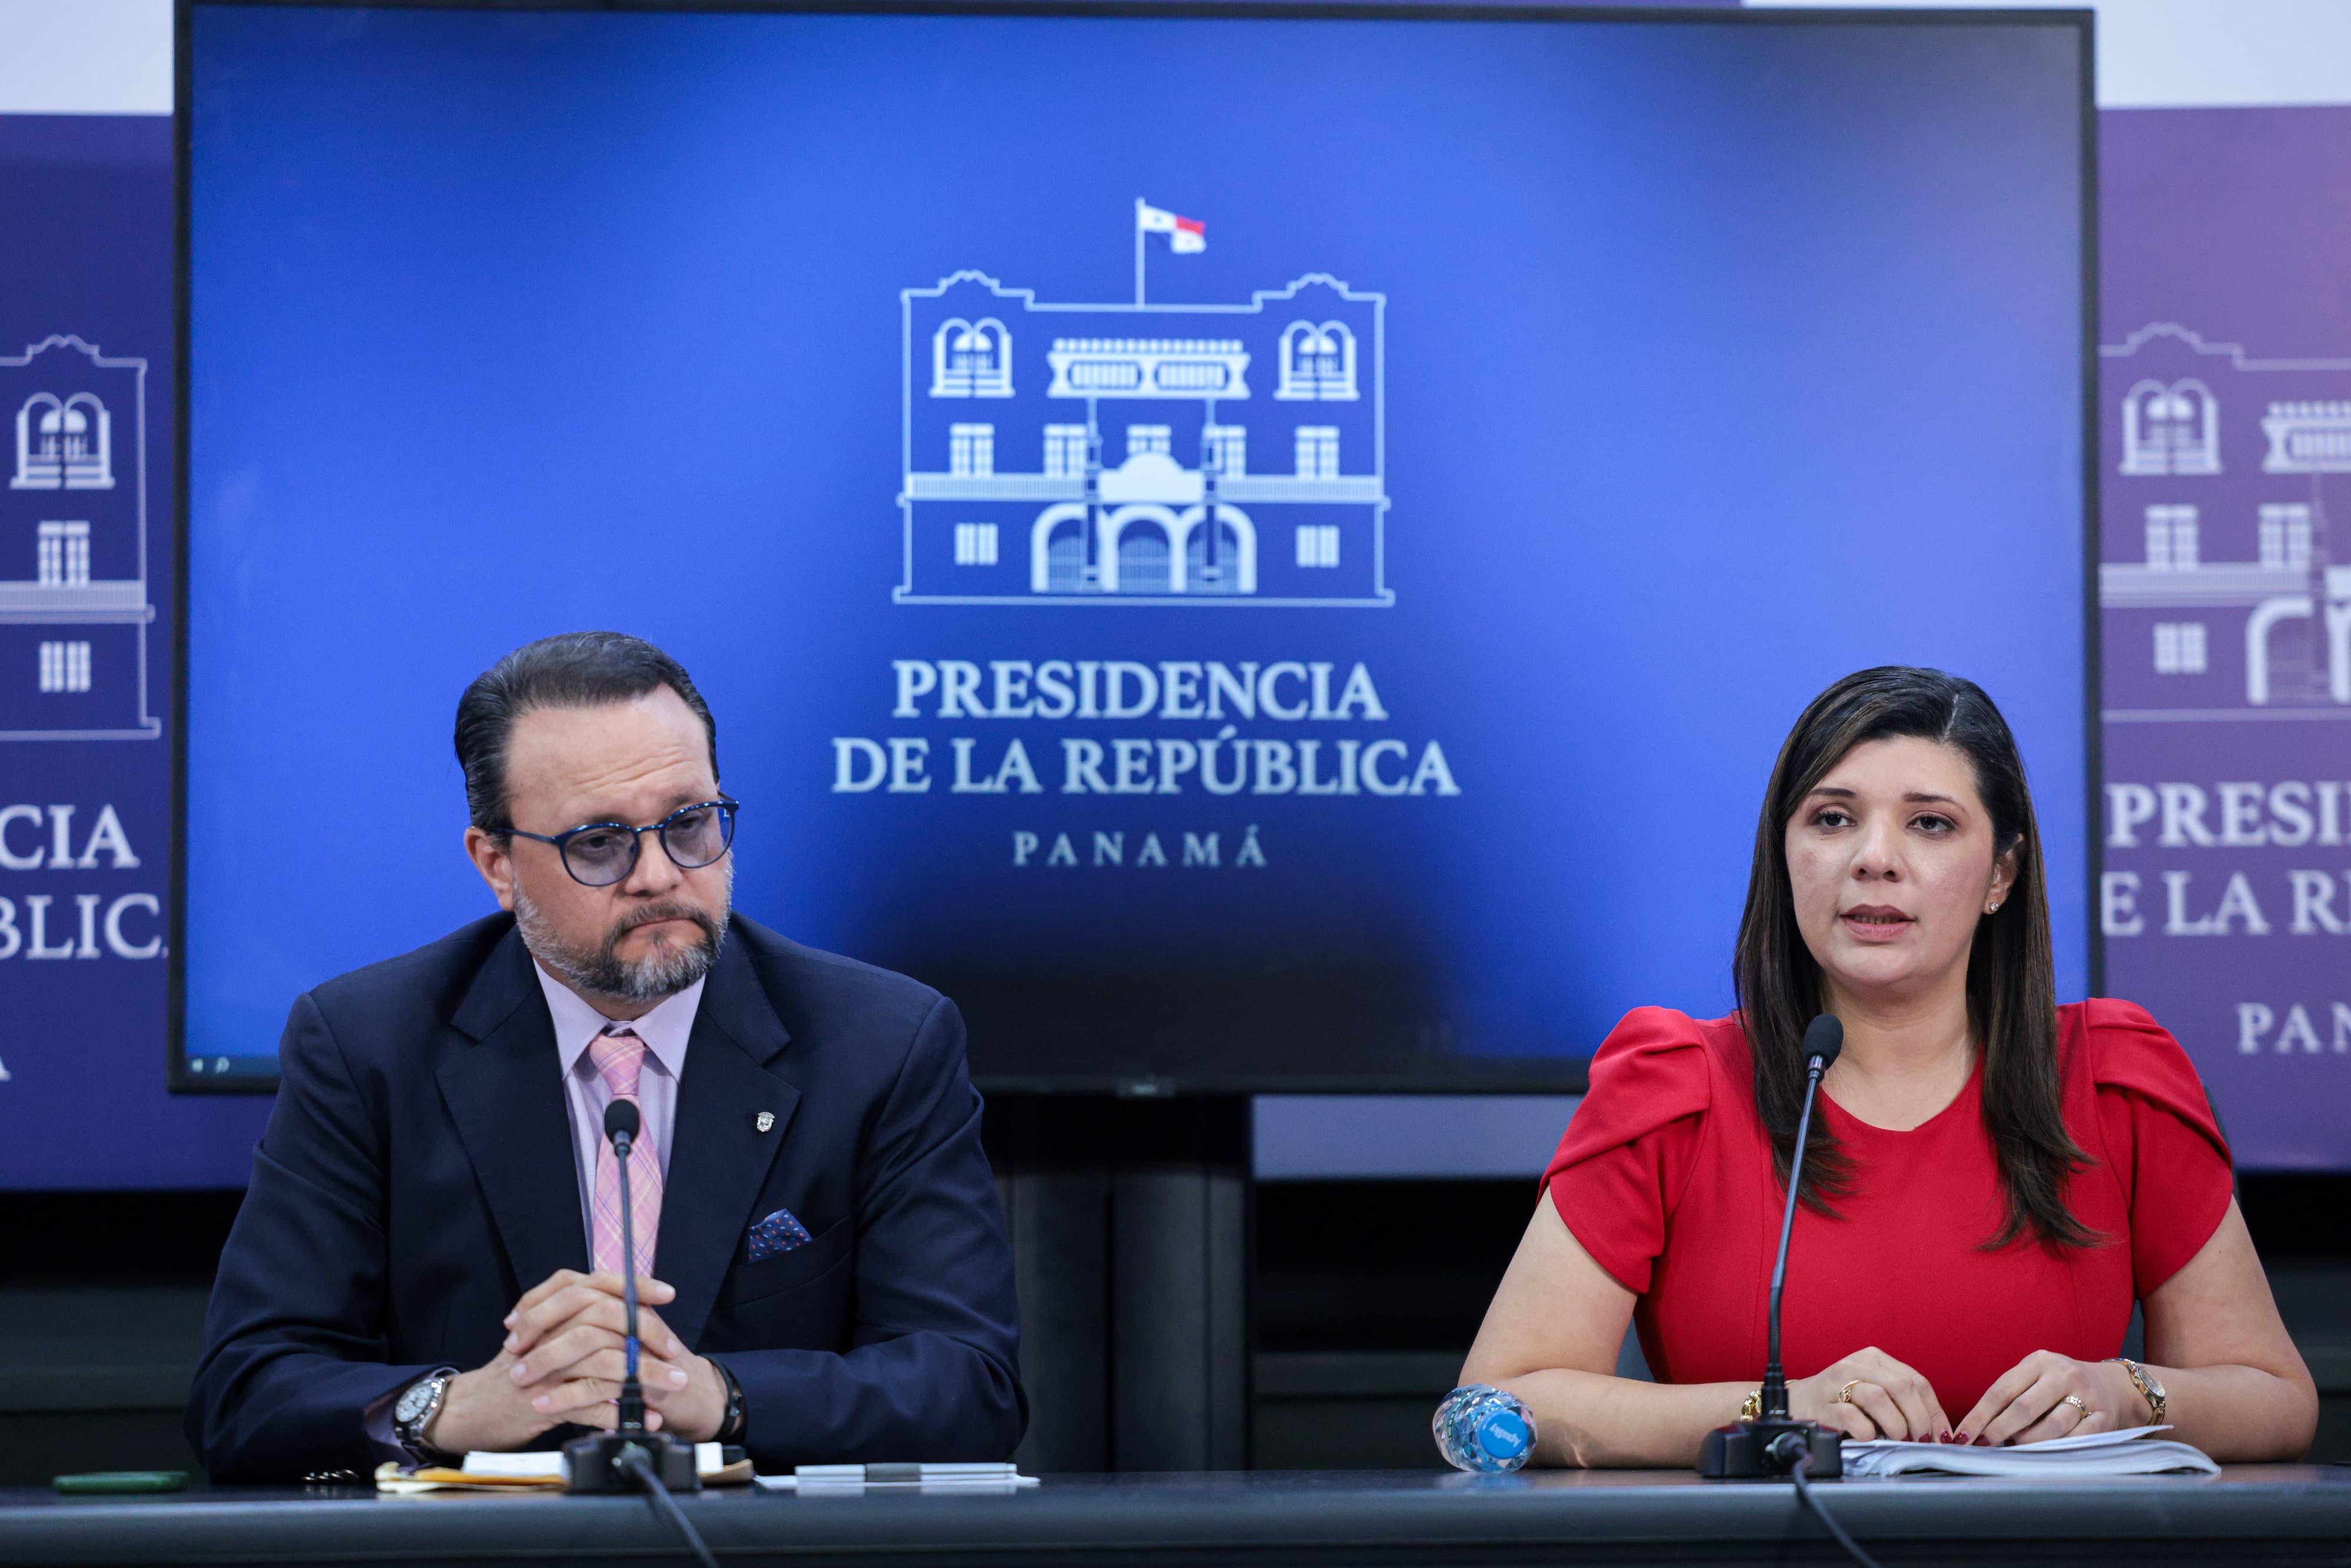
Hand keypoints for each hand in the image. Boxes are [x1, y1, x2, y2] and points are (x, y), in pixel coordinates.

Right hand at [422, 1269, 689, 1453]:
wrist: (469, 1409)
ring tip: (673, 1387)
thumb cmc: (515, 1372)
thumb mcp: (544, 1336)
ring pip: (604, 1363)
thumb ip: (577, 1320)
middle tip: (676, 1353)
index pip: (597, 1284)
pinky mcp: (540, 1402)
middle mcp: (548, 1332)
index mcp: (551, 1312)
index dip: (634, 1287)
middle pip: (606, 1319)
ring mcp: (545, 1367)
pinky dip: (619, 1412)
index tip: (667, 1294)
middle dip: (649, 1335)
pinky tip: (644, 1419)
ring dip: (645, 1376)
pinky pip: (588, 1405)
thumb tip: (627, 1311)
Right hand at [1790, 1347, 1950, 1442]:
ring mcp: (1836, 1383)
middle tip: (1919, 1440)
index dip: (1934, 1411)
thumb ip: (1901, 1402)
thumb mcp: (1873, 1390)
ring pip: (1878, 1398)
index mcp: (1873, 1359)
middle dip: (1918, 1419)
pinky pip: (1851, 1417)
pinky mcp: (1822, 1404)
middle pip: (1902, 1387)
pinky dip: (1867, 1432)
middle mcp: (1856, 1365)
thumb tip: (1938, 1430)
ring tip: (1896, 1439)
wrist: (1797, 1404)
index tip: (1939, 1435)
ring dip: (1895, 1425)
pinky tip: (1868, 1437)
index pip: (1916, 1381)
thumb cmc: (1842, 1401)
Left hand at [1956, 1351, 2146, 1447]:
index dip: (1979, 1416)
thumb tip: (1977, 1429)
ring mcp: (2086, 1395)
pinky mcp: (2104, 1417)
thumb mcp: (2034, 1378)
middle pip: (2024, 1408)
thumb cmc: (2060, 1386)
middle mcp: (2062, 1375)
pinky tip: (2046, 1453)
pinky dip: (2058, 1448)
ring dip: (2028, 1442)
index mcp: (2038, 1362)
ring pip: (2051, 1426)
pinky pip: (2077, 1439)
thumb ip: (2010, 1397)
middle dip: (1999, 1431)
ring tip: (2017, 1448)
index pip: (2000, 1391)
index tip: (1963, 1436)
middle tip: (1984, 1446)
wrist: (2112, 1386)